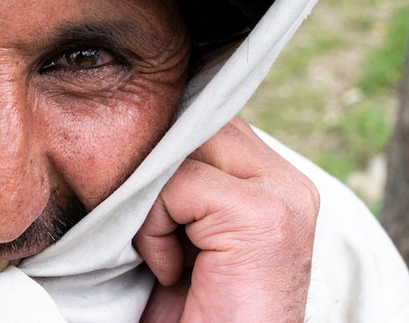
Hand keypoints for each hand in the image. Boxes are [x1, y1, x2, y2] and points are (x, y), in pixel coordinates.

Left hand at [134, 116, 319, 322]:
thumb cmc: (190, 304)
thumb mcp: (181, 226)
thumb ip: (177, 176)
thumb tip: (136, 126)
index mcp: (269, 177)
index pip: (200, 116)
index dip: (158, 148)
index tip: (138, 196)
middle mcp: (285, 179)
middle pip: (191, 121)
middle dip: (152, 166)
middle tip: (146, 225)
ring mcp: (282, 194)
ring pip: (181, 146)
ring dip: (150, 198)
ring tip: (162, 250)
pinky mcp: (263, 216)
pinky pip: (177, 186)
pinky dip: (154, 227)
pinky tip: (171, 269)